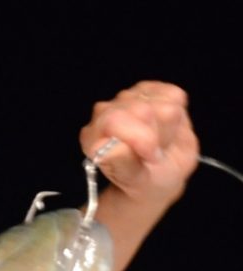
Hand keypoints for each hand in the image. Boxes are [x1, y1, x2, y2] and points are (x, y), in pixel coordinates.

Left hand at [80, 80, 198, 208]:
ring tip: (159, 144)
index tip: (151, 157)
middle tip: (153, 155)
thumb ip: (120, 163)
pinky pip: (175, 97)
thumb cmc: (141, 180)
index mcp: (94, 136)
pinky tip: (166, 128)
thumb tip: (105, 149)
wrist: (158, 176)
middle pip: (144, 110)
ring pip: (164, 104)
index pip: (115, 120)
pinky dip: (178, 116)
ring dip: (168, 129)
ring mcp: (128, 98)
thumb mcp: (132, 180)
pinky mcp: (152, 90)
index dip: (141, 138)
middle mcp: (107, 112)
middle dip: (157, 137)